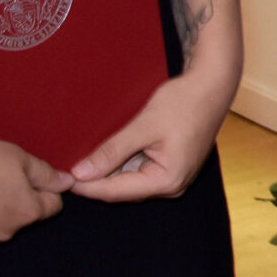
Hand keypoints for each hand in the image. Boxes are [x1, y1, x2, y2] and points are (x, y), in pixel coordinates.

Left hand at [68, 64, 237, 201]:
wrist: (214, 84)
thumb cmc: (184, 102)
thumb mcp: (144, 125)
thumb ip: (112, 151)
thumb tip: (81, 173)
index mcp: (167, 181)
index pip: (116, 191)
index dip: (88, 186)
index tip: (63, 178)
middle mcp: (173, 186)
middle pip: (124, 190)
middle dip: (97, 180)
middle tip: (69, 168)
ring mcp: (175, 177)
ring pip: (131, 181)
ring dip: (110, 171)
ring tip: (85, 159)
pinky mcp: (175, 166)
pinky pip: (142, 171)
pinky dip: (124, 163)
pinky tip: (109, 153)